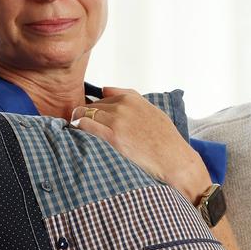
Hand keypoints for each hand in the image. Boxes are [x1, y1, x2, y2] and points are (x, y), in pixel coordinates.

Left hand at [71, 87, 210, 203]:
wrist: (174, 159)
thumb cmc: (165, 138)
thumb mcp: (151, 110)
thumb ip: (129, 97)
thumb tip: (105, 90)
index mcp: (131, 98)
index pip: (102, 97)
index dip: (94, 108)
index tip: (90, 117)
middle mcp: (123, 106)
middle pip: (91, 105)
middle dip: (85, 115)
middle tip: (80, 126)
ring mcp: (117, 121)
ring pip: (85, 113)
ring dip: (78, 120)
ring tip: (76, 131)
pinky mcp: (113, 137)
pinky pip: (85, 125)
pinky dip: (77, 127)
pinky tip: (76, 133)